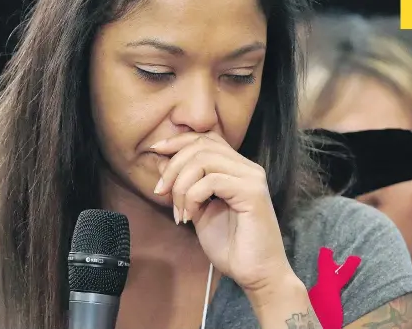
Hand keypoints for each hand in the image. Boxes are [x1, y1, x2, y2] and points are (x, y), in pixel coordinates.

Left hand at [151, 132, 292, 291]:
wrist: (255, 273)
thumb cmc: (230, 245)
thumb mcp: (198, 209)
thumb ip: (185, 185)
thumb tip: (162, 160)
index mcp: (237, 169)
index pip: (207, 139)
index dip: (179, 140)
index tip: (156, 151)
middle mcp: (247, 168)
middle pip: (202, 145)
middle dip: (173, 166)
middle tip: (160, 192)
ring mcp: (252, 178)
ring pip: (204, 159)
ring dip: (181, 184)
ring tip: (177, 211)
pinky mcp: (252, 192)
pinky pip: (212, 181)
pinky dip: (192, 197)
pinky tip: (189, 217)